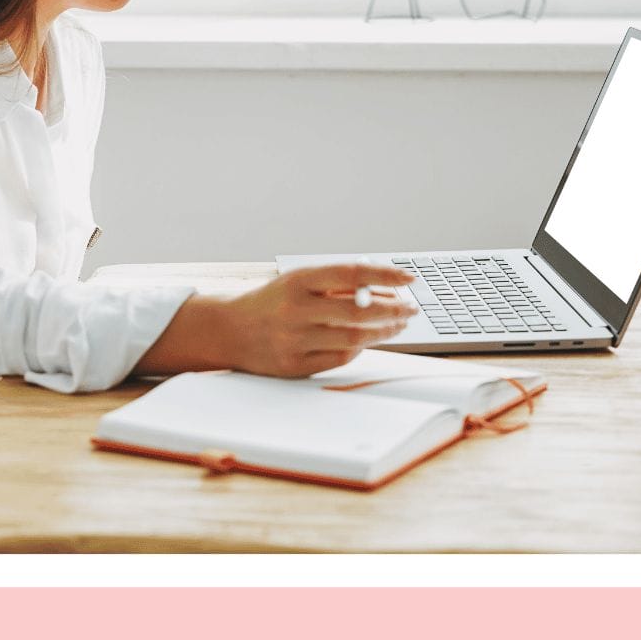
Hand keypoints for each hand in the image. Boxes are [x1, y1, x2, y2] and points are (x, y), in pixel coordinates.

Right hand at [218, 263, 419, 376]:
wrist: (229, 329)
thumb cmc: (273, 302)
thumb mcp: (299, 282)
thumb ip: (337, 285)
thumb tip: (386, 291)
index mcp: (297, 281)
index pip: (351, 274)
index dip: (385, 275)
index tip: (409, 278)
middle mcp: (294, 310)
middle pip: (358, 312)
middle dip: (393, 310)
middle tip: (411, 309)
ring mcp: (293, 340)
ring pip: (353, 339)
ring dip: (383, 332)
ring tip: (397, 325)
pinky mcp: (294, 365)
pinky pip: (340, 359)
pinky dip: (359, 349)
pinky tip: (367, 340)